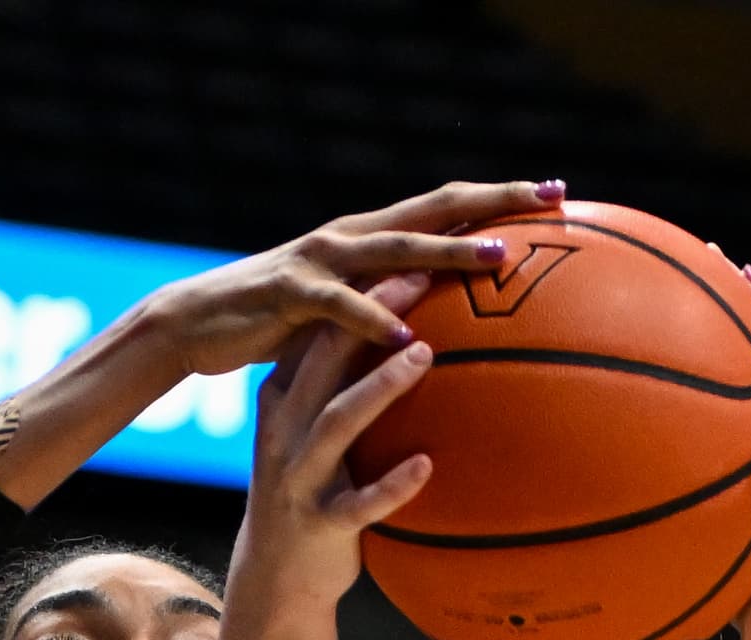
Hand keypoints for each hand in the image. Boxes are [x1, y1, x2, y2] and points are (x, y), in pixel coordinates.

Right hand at [139, 180, 565, 378]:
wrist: (192, 327)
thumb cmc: (274, 328)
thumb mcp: (342, 315)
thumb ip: (389, 303)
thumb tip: (444, 316)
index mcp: (367, 240)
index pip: (445, 208)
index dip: (499, 197)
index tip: (558, 194)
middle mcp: (348, 241)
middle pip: (432, 211)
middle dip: (492, 201)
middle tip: (549, 196)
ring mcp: (319, 267)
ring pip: (394, 253)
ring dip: (447, 253)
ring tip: (496, 258)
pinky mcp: (289, 303)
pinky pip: (338, 313)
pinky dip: (371, 321)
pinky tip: (405, 335)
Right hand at [232, 279, 440, 611]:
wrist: (276, 579)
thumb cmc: (317, 494)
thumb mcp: (321, 432)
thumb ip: (344, 385)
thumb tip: (398, 332)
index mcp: (286, 398)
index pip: (323, 326)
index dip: (363, 285)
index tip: (410, 245)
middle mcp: (285, 428)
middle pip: (327, 355)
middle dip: (373, 311)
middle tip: (425, 274)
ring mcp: (298, 476)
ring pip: (338, 420)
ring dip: (381, 384)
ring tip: (424, 353)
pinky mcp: (317, 523)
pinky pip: (358, 503)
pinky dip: (393, 484)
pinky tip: (427, 466)